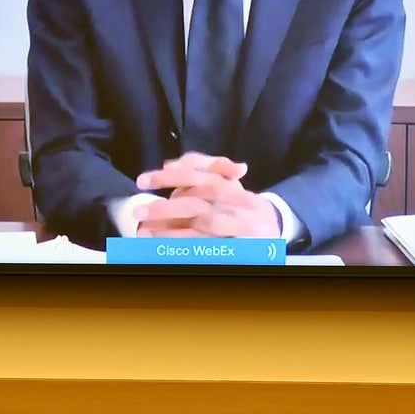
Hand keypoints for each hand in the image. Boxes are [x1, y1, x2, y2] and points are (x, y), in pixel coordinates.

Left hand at [133, 152, 281, 237]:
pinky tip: (166, 250)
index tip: (142, 181)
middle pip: (198, 204)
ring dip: (171, 232)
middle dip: (165, 209)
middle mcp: (237, 206)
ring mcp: (240, 228)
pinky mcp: (241, 247)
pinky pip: (210, 248)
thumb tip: (168, 164)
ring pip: (202, 229)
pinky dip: (187, 248)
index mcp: (231, 186)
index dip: (170, 177)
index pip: (199, 177)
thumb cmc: (242, 200)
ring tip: (145, 233)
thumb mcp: (226, 179)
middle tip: (139, 212)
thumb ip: (201, 166)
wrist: (275, 227)